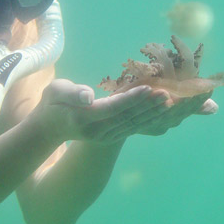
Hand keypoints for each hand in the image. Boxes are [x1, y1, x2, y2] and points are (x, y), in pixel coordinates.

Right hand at [34, 79, 217, 146]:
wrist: (50, 128)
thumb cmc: (51, 103)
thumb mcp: (55, 92)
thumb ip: (72, 93)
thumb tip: (87, 96)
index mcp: (86, 118)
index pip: (114, 108)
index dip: (133, 98)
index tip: (150, 87)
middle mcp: (100, 130)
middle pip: (130, 117)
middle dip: (152, 105)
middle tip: (172, 92)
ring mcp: (108, 135)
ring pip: (136, 123)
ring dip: (155, 112)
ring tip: (174, 99)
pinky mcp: (114, 135)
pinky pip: (136, 126)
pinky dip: (151, 117)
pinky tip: (166, 108)